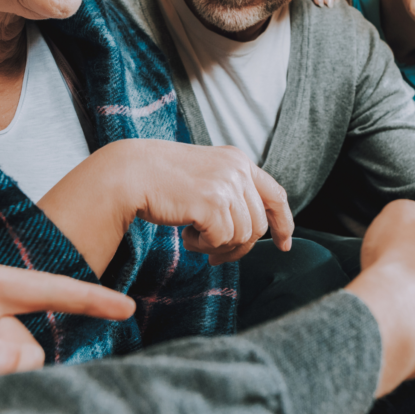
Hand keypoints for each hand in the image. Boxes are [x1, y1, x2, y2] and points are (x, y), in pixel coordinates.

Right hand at [130, 142, 292, 264]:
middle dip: (239, 247)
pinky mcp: (212, 202)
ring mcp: (226, 185)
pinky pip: (221, 241)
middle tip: (213, 253)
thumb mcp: (206, 177)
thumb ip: (230, 193)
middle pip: (258, 225)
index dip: (283, 223)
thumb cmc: (162, 180)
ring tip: (193, 236)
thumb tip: (252, 232)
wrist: (130, 173)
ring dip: (217, 246)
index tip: (284, 243)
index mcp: (238, 160)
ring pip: (241, 236)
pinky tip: (185, 235)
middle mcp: (237, 169)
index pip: (276, 194)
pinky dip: (203, 246)